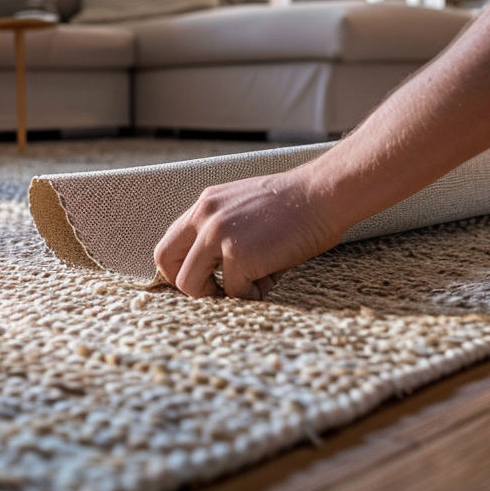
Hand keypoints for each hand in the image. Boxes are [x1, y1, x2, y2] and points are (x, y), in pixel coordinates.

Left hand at [154, 166, 341, 299]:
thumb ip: (222, 232)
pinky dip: (254, 294)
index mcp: (205, 205)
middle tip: (216, 292)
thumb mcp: (244, 208)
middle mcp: (205, 217)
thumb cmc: (295, 206)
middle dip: (188, 285)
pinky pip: (234, 292)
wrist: (323, 195)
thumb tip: (213, 275)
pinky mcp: (238, 255)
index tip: (204, 280)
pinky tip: (274, 278)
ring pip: (191, 285)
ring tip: (252, 285)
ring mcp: (218, 236)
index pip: (169, 242)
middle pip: (166, 263)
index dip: (180, 268)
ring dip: (219, 295)